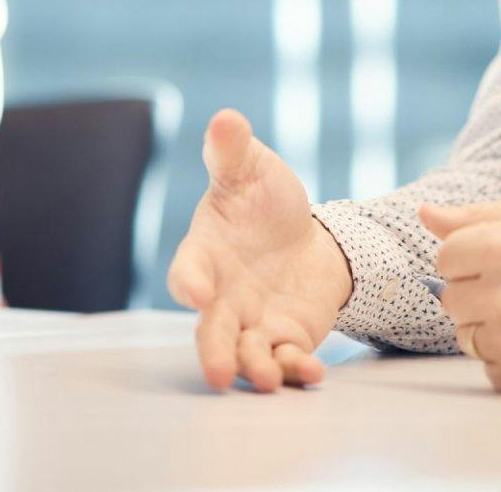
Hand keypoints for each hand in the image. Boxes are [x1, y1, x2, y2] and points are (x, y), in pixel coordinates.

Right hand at [166, 109, 353, 391]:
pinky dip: (296, 369)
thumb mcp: (252, 169)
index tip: (195, 291)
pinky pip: (286, 359)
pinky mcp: (286, 338)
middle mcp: (223, 296)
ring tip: (265, 380)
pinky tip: (313, 374)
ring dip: (255, 368)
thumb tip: (226, 118)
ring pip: (246, 353)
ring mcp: (253, 322)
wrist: (301, 236)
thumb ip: (232, 152)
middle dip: (214, 351)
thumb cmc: (261, 200)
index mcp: (205, 254)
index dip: (188, 280)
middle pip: (212, 329)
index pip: (188, 270)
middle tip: (218, 373)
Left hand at [420, 194, 500, 393]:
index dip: (473, 258)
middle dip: (480, 293)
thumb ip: (478, 215)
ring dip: (492, 328)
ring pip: (466, 336)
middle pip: (451, 299)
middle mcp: (498, 294)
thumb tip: (424, 214)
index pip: (444, 258)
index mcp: (499, 246)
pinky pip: (490, 369)